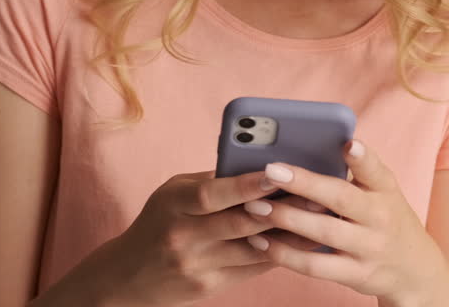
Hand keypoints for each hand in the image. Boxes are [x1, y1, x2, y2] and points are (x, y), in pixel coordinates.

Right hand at [43, 168, 324, 306]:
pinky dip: (279, 252)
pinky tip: (301, 241)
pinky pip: (252, 268)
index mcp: (174, 204)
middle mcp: (184, 236)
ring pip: (253, 248)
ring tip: (320, 217)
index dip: (245, 184)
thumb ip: (212, 180)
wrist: (128, 277)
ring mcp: (197, 265)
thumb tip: (258, 161)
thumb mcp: (173, 193)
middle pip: (240, 222)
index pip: (211, 193)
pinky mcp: (210, 286)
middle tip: (317, 195)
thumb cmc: (159, 222)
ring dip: (290, 232)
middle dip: (282, 208)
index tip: (276, 171)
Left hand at [241, 140, 448, 305]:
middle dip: (304, 184)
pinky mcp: (355, 274)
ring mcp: (368, 247)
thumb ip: (354, 174)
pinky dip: (285, 254)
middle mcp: (380, 217)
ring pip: (324, 232)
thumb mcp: (382, 192)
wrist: (414, 269)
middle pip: (341, 198)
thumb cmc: (385, 218)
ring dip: (287, 219)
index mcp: (385, 189)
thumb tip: (305, 148)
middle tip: (270, 171)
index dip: (363, 158)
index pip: (376, 170)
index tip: (348, 143)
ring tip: (255, 206)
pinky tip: (261, 240)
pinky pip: (314, 266)